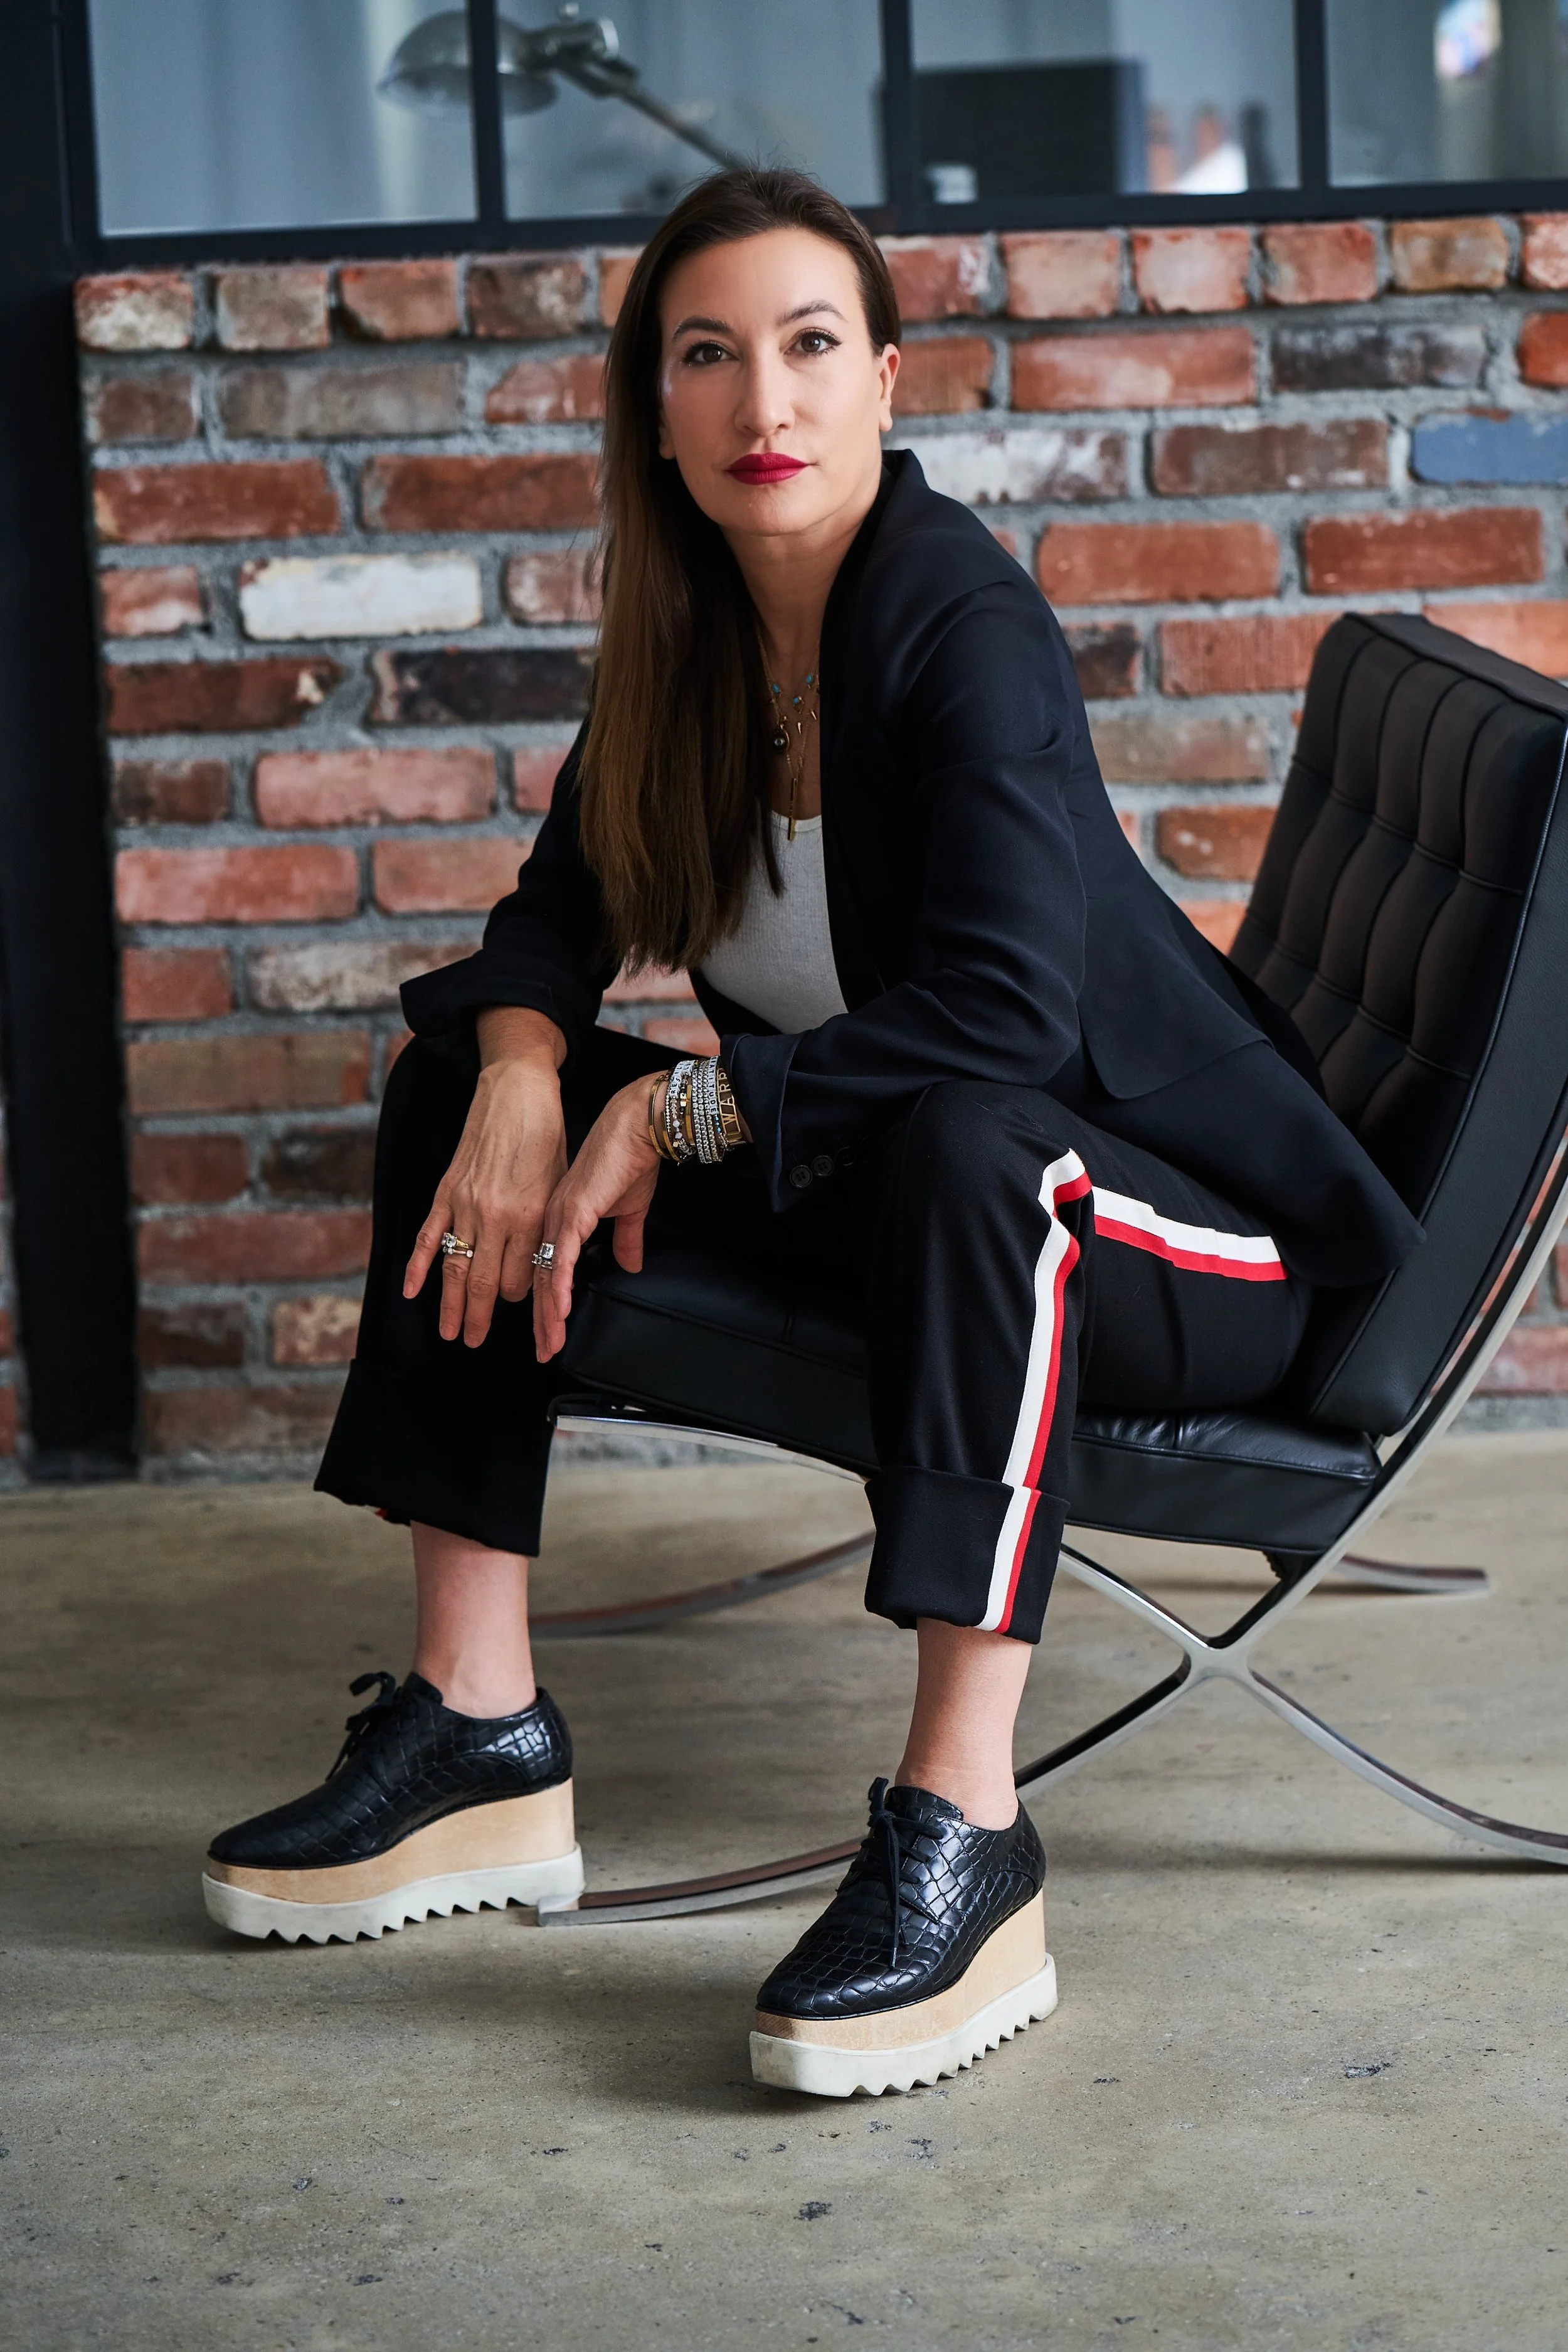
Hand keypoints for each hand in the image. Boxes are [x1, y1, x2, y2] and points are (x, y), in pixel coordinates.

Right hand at [404, 1010, 567, 1347]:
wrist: (517, 1089)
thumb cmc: (546, 1134)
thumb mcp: (560, 1183)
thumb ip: (547, 1224)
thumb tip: (544, 1261)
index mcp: (530, 1216)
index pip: (520, 1278)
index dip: (519, 1297)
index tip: (518, 1304)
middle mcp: (496, 1215)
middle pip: (482, 1282)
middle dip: (478, 1318)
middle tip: (473, 1343)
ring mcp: (466, 1203)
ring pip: (455, 1267)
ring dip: (449, 1305)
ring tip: (448, 1332)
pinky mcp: (446, 1189)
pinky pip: (429, 1236)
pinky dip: (418, 1265)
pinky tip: (412, 1291)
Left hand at [532, 1074, 664, 1363]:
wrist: (636, 1127)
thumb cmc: (630, 1160)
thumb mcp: (628, 1209)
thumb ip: (626, 1238)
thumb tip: (631, 1264)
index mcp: (560, 1218)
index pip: (549, 1269)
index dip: (549, 1304)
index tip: (550, 1332)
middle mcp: (551, 1220)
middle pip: (541, 1279)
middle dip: (543, 1320)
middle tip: (544, 1350)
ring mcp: (558, 1217)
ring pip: (547, 1275)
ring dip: (549, 1314)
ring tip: (550, 1343)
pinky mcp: (573, 1213)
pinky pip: (562, 1258)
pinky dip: (559, 1288)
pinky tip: (559, 1313)